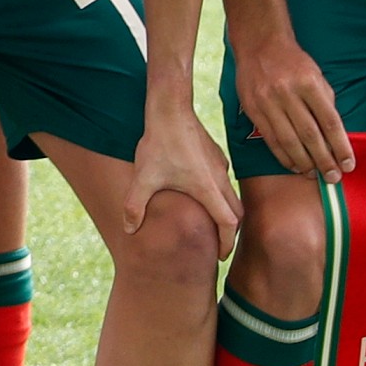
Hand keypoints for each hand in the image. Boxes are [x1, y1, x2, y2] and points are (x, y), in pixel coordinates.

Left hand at [127, 107, 243, 260]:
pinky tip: (204, 193)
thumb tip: (128, 231)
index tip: (219, 256)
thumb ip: (135, 206)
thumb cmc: (158, 144)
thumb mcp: (143, 178)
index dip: (226, 243)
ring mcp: (220, 165)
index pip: (228, 224)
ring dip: (227, 212)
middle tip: (218, 246)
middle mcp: (220, 179)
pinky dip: (222, 194)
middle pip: (237, 213)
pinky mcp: (216, 154)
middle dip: (230, 232)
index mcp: (208, 189)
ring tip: (213, 224)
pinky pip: (225, 179)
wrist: (170, 109)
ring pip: (233, 195)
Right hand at [230, 29, 352, 178]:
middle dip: (324, 160)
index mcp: (309, 84)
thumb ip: (326, 105)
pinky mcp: (253, 108)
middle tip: (333, 177)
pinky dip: (283, 156)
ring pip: (288, 140)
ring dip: (304, 162)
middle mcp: (287, 93)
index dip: (341, 146)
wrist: (260, 45)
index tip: (349, 164)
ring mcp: (267, 101)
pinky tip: (294, 165)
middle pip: (310, 135)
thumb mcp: (317, 77)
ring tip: (314, 174)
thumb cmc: (294, 63)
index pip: (330, 122)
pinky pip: (270, 138)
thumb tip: (336, 138)